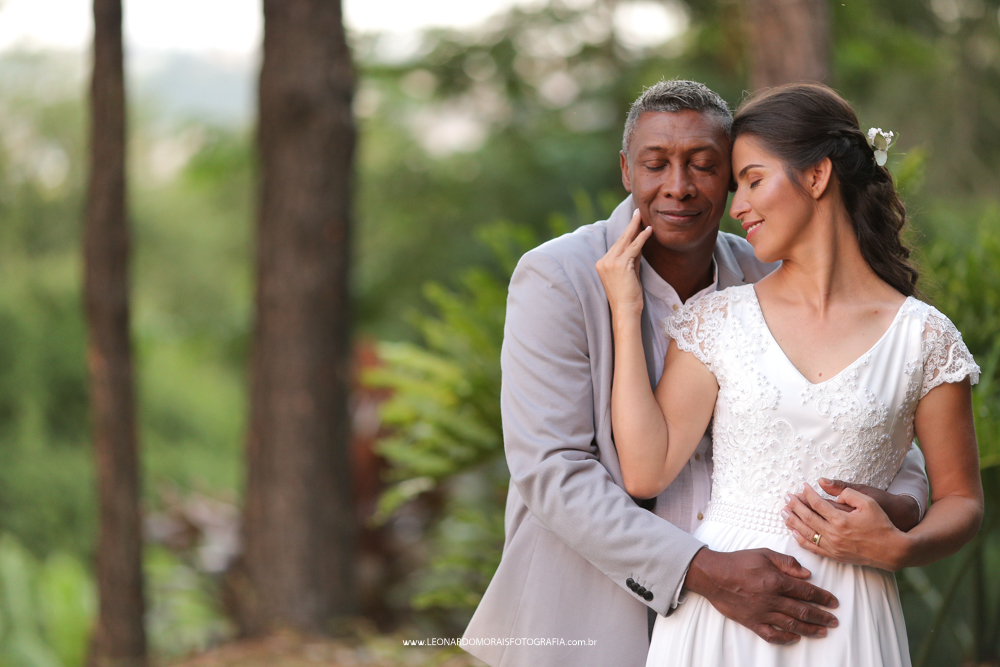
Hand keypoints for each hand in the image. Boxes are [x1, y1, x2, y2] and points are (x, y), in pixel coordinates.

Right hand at [595, 209, 652, 318]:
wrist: (625, 310)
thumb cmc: (628, 296)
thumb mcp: (630, 273)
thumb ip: (632, 258)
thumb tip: (639, 243)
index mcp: (603, 263)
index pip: (617, 245)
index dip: (627, 233)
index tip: (633, 222)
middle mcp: (604, 261)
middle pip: (620, 239)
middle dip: (630, 224)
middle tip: (637, 211)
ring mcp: (610, 262)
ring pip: (626, 241)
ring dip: (636, 227)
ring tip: (642, 216)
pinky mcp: (620, 264)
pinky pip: (633, 248)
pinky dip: (642, 238)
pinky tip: (648, 230)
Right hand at [684, 547, 838, 644]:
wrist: (713, 575)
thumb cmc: (738, 562)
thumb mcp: (764, 553)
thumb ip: (787, 562)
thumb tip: (807, 573)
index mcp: (777, 581)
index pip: (807, 591)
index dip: (823, 597)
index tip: (834, 602)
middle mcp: (772, 599)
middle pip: (804, 610)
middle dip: (822, 616)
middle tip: (834, 620)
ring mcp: (762, 612)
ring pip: (792, 625)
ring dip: (810, 629)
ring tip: (822, 631)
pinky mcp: (752, 622)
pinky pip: (772, 635)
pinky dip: (785, 638)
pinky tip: (795, 638)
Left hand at [781, 482, 912, 570]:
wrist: (891, 550)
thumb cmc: (881, 524)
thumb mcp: (869, 502)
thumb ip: (848, 492)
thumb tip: (830, 488)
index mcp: (841, 519)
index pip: (817, 503)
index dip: (807, 493)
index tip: (801, 486)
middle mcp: (834, 534)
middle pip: (807, 517)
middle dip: (794, 505)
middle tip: (786, 497)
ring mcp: (833, 547)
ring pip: (806, 533)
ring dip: (793, 521)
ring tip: (783, 512)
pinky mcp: (835, 556)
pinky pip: (812, 548)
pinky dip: (800, 539)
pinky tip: (793, 532)